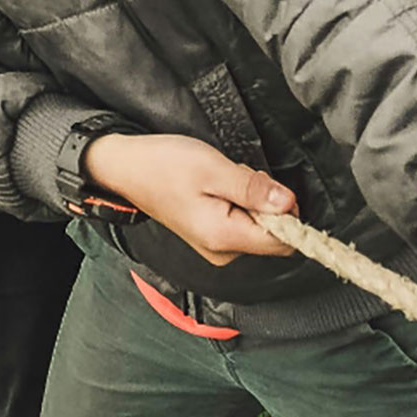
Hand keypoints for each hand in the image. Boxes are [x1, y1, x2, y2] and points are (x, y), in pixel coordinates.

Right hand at [82, 133, 294, 264]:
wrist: (126, 168)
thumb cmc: (163, 165)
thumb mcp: (213, 168)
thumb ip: (254, 189)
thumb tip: (289, 205)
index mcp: (224, 237)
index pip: (283, 242)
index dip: (289, 214)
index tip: (272, 188)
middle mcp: (223, 251)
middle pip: (272, 234)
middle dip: (266, 201)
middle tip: (237, 176)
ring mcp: (216, 246)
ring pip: (258, 226)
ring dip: (251, 198)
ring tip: (222, 177)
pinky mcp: (211, 236)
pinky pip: (242, 223)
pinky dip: (239, 201)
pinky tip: (218, 184)